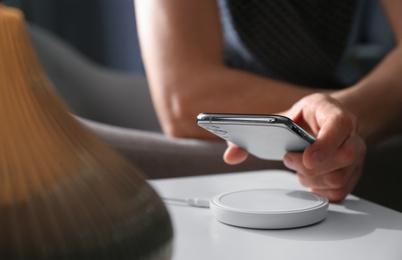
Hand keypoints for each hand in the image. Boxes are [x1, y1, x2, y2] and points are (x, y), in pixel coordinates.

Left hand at [224, 93, 366, 201]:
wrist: (327, 119)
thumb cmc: (306, 117)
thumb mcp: (281, 117)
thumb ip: (254, 133)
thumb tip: (230, 154)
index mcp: (334, 112)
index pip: (340, 126)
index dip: (324, 144)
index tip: (305, 157)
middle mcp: (350, 134)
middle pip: (343, 156)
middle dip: (310, 166)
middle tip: (289, 160)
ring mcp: (356, 155)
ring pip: (340, 177)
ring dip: (311, 179)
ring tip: (298, 169)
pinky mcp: (353, 173)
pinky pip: (342, 191)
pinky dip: (320, 191)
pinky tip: (309, 180)